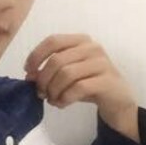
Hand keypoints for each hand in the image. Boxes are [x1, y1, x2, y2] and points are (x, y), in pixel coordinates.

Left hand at [24, 34, 139, 139]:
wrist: (117, 100)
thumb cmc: (89, 84)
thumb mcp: (66, 76)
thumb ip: (49, 72)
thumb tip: (30, 76)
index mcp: (80, 40)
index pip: (53, 41)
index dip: (36, 55)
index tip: (28, 71)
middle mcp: (92, 47)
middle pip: (57, 60)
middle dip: (43, 79)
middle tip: (41, 93)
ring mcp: (101, 62)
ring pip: (66, 74)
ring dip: (53, 90)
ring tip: (52, 100)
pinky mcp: (107, 80)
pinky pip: (78, 87)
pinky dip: (65, 98)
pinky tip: (62, 104)